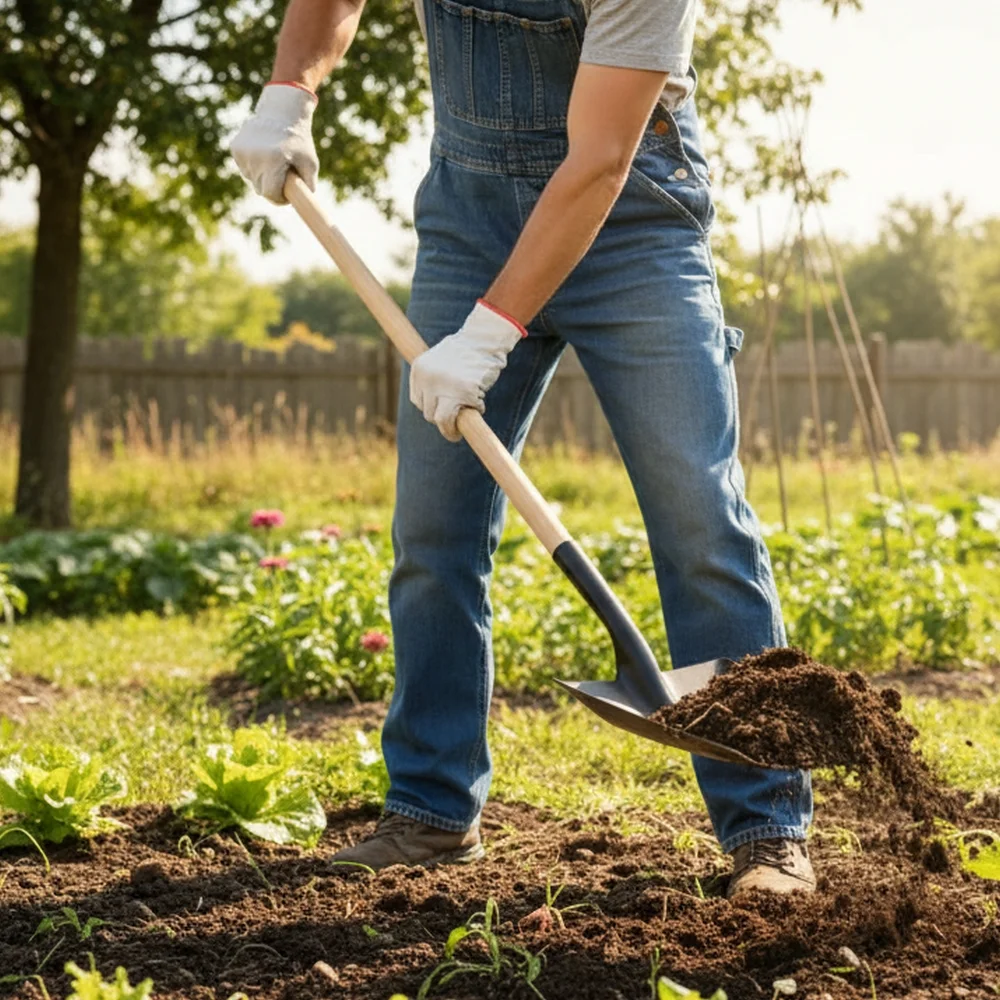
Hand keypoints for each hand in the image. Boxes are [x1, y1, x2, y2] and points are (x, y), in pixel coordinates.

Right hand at [231, 83, 318, 204]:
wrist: (281, 112)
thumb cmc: (299, 140)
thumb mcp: (310, 162)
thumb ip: (309, 184)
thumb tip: (306, 202)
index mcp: (272, 161)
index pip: (269, 193)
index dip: (279, 198)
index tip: (286, 196)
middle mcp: (254, 156)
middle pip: (260, 189)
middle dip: (272, 187)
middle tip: (282, 176)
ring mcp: (242, 152)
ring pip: (251, 178)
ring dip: (262, 176)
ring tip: (273, 160)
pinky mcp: (235, 148)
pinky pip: (245, 168)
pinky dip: (253, 166)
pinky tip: (263, 153)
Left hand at [410, 300, 525, 441]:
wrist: (483, 338)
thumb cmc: (466, 350)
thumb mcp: (440, 361)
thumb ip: (433, 380)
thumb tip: (434, 411)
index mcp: (419, 369)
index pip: (418, 401)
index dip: (432, 408)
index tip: (443, 409)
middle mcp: (427, 378)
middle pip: (428, 414)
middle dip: (443, 417)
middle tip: (457, 414)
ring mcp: (445, 386)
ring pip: (442, 420)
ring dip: (453, 425)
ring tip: (464, 420)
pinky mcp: (464, 392)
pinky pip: (467, 414)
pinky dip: (476, 411)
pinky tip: (480, 404)